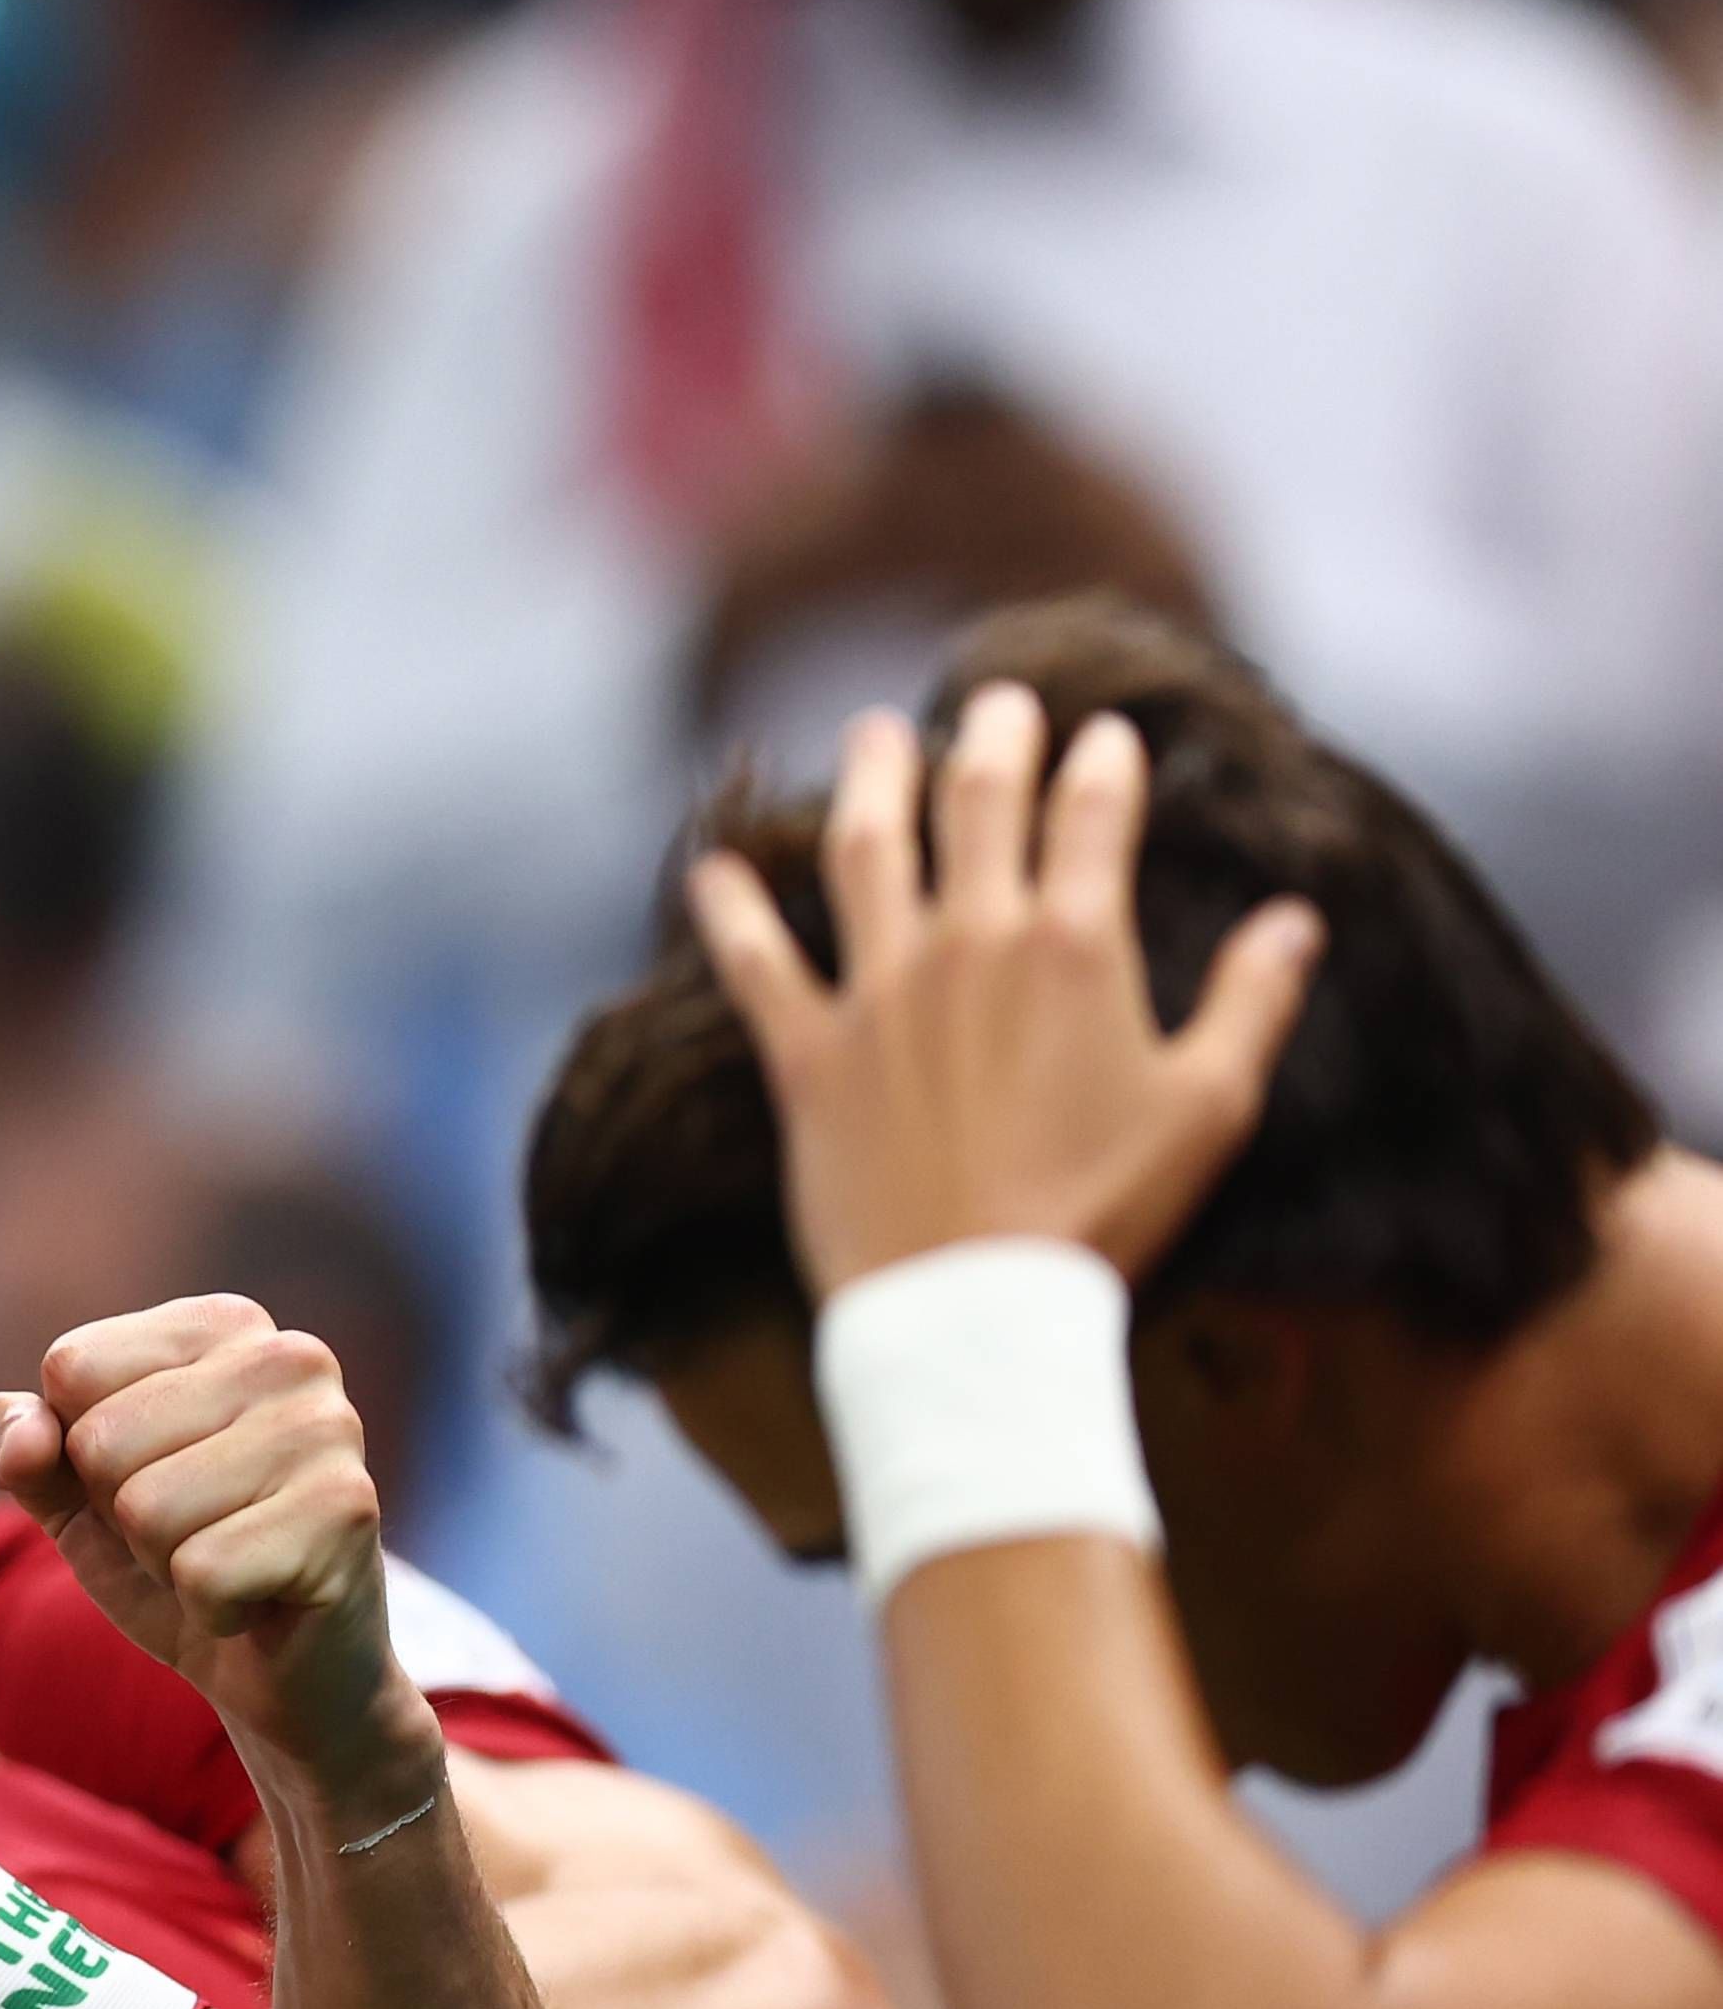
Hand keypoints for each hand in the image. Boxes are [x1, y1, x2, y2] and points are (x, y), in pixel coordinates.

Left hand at [0, 1298, 438, 1833]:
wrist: (283, 1678)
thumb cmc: (175, 1562)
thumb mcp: (70, 1496)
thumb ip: (13, 1445)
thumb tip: (23, 1434)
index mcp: (223, 1324)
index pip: (71, 1368)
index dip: (81, 1454)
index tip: (152, 1482)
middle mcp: (288, 1356)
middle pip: (101, 1441)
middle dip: (124, 1518)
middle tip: (194, 1536)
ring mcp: (327, 1429)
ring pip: (145, 1510)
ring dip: (167, 1565)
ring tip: (225, 1564)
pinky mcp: (347, 1511)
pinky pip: (202, 1573)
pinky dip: (211, 1609)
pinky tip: (259, 1600)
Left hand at [689, 682, 1319, 1296]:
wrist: (976, 1306)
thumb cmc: (1103, 1213)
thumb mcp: (1209, 1109)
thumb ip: (1251, 1002)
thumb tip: (1298, 921)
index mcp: (1075, 947)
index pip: (1091, 814)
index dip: (1098, 764)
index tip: (1100, 736)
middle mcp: (970, 944)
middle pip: (976, 805)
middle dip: (991, 741)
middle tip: (995, 702)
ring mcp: (880, 993)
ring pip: (866, 851)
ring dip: (869, 781)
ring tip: (871, 736)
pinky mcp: (806, 1054)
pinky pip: (754, 962)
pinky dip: (729, 910)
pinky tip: (711, 868)